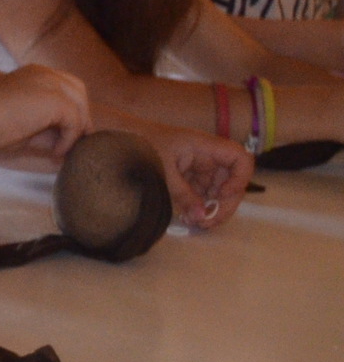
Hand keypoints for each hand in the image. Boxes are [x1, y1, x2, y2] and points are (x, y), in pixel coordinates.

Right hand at [0, 65, 89, 158]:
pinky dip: (69, 140)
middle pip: (79, 91)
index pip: (66, 86)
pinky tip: (54, 151)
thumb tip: (65, 147)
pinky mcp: (57, 100)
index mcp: (35, 74)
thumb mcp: (23, 119)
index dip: (70, 108)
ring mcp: (52, 84)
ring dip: (75, 130)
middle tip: (73, 142)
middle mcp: (46, 74)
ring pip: (81, 107)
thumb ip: (45, 126)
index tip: (66, 132)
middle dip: (80, 116)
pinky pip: (75, 122)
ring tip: (61, 149)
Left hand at [135, 124, 251, 227]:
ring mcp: (199, 167)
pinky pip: (202, 193)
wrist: (120, 137)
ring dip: (211, 209)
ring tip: (196, 223)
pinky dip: (198, 206)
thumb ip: (183, 195)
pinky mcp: (189, 176)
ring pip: (217, 191)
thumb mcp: (163, 171)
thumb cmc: (141, 145)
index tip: (224, 194)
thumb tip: (202, 217)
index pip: (240, 158)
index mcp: (205, 146)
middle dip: (224, 203)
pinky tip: (189, 218)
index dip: (240, 178)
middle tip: (209, 222)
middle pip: (231, 181)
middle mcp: (207, 156)